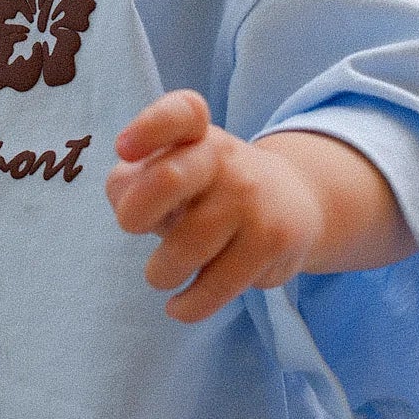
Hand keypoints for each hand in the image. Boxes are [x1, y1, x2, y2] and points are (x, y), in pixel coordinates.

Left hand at [105, 91, 321, 321]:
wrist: (295, 202)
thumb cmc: (208, 190)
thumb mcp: (170, 173)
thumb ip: (133, 183)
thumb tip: (123, 199)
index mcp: (196, 135)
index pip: (181, 113)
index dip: (149, 127)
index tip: (124, 149)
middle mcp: (226, 157)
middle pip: (168, 178)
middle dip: (134, 214)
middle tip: (133, 228)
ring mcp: (252, 199)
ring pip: (185, 249)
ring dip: (161, 273)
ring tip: (163, 274)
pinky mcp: (273, 241)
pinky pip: (215, 286)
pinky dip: (188, 305)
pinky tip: (179, 305)